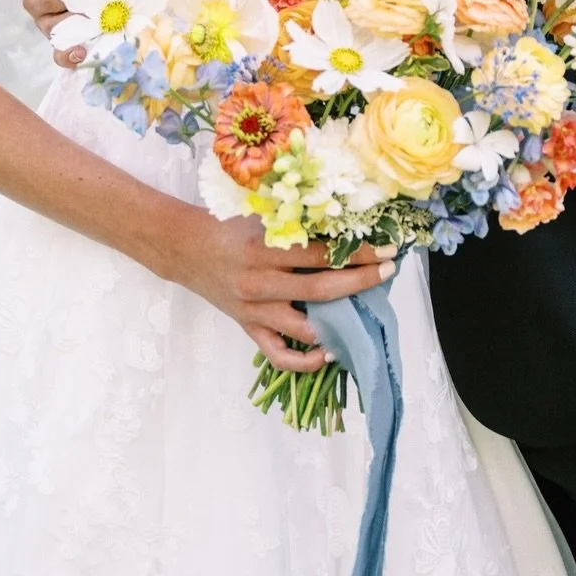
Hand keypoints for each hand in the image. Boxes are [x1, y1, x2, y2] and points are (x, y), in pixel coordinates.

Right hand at [147, 198, 394, 372]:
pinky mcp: (247, 328)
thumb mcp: (261, 216)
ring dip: (339, 325)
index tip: (387, 249)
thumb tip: (346, 224)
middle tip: (389, 272)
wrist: (186, 248)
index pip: (321, 254)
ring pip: (304, 327)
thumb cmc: (228, 225)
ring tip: (365, 314)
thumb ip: (297, 222)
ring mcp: (254, 310)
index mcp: (264, 248)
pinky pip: (279, 354)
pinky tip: (328, 351)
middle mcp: (260, 282)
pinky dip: (305, 360)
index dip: (358, 252)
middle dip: (360, 281)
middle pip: (320, 290)